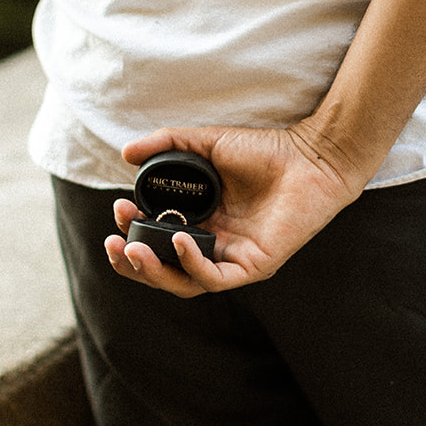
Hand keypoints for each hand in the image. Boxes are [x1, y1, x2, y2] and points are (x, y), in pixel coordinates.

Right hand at [104, 120, 365, 296]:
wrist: (311, 156)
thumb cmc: (264, 150)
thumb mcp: (205, 143)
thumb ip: (166, 144)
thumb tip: (125, 153)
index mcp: (200, 222)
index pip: (156, 240)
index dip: (132, 231)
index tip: (119, 209)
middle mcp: (213, 244)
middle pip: (163, 269)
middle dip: (132, 263)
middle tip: (114, 243)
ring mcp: (232, 258)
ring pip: (183, 283)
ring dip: (153, 271)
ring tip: (132, 250)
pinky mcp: (253, 265)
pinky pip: (215, 278)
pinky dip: (192, 264)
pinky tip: (178, 242)